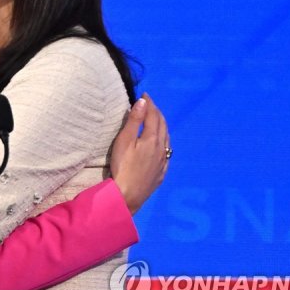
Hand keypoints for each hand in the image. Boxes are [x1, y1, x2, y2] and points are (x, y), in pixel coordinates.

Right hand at [110, 94, 169, 213]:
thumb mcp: (124, 141)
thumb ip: (134, 121)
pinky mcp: (162, 172)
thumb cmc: (123, 166)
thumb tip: (143, 102)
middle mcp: (161, 148)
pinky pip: (167, 151)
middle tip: (149, 104)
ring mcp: (163, 161)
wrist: (128, 195)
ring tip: (156, 119)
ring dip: (162, 125)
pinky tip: (161, 144)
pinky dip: (164, 140)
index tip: (145, 94)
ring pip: (167, 138)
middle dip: (156, 112)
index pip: (153, 115)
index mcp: (152, 138)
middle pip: (162, 125)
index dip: (149, 103)